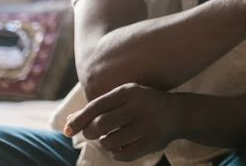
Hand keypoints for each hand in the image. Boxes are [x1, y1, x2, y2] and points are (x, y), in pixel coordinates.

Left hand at [63, 83, 179, 161]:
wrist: (178, 113)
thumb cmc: (142, 104)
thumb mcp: (124, 98)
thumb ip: (97, 108)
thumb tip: (67, 124)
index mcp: (129, 91)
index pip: (95, 106)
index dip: (78, 120)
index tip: (66, 131)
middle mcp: (139, 106)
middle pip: (100, 125)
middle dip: (91, 132)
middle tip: (94, 133)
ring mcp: (147, 125)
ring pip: (109, 142)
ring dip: (105, 143)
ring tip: (111, 138)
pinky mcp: (151, 141)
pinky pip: (122, 154)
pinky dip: (117, 153)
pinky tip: (123, 145)